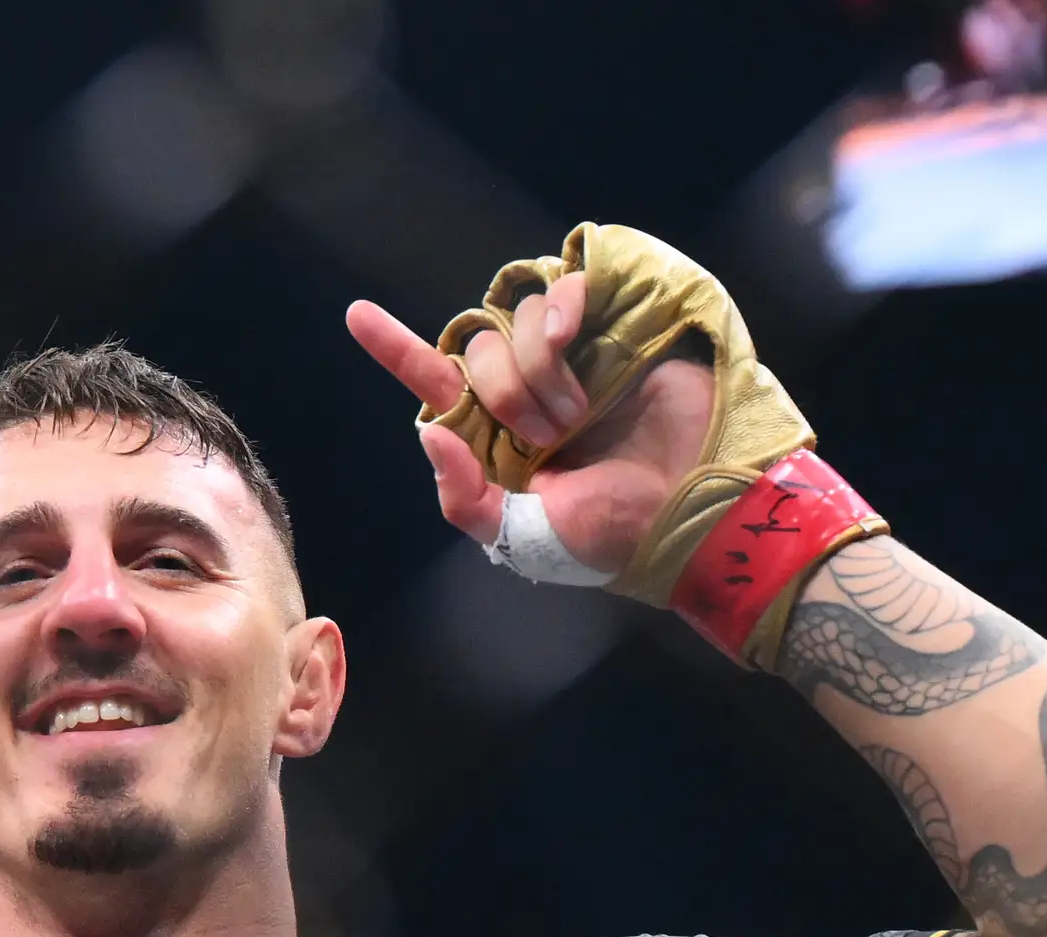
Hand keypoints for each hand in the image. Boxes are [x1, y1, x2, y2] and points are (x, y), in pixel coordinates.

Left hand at [346, 271, 721, 586]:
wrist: (689, 506)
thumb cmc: (609, 534)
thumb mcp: (521, 537)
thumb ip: (465, 498)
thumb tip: (430, 434)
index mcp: (497, 436)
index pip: (437, 383)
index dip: (396, 348)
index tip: (357, 316)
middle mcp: (527, 388)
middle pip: (476, 347)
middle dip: (502, 390)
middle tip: (548, 435)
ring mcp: (569, 355)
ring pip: (514, 320)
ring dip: (537, 368)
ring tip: (577, 414)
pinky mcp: (608, 326)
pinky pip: (560, 289)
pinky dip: (557, 309)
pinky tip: (573, 339)